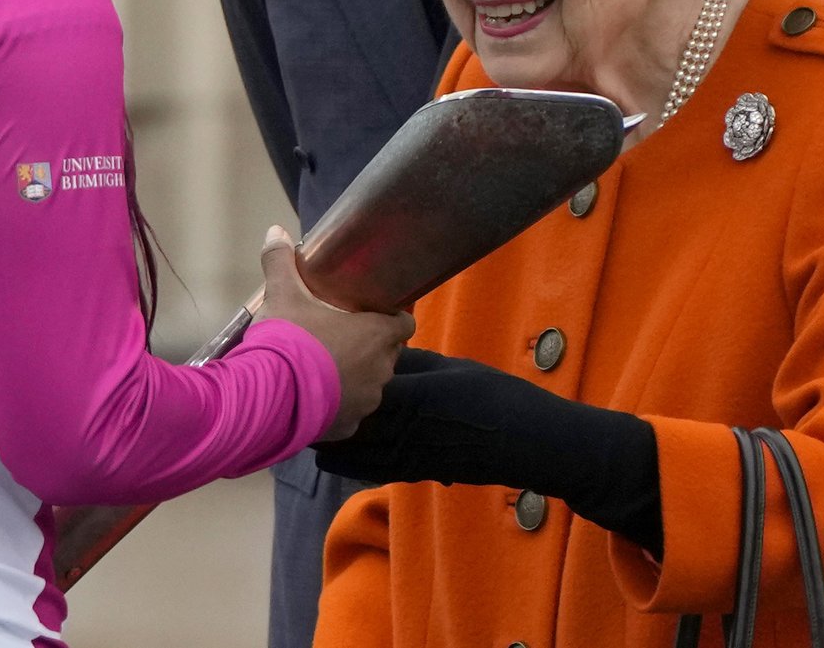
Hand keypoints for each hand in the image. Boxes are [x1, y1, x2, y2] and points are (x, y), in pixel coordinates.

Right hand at [256, 225, 414, 441]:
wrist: (269, 397)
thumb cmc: (289, 339)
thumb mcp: (282, 294)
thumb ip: (281, 262)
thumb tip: (275, 231)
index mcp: (376, 336)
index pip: (404, 324)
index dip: (394, 317)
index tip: (377, 312)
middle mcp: (380, 371)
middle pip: (386, 354)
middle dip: (369, 346)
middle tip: (341, 334)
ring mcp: (366, 402)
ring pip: (368, 385)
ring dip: (353, 375)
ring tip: (324, 366)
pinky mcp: (347, 427)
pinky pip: (349, 412)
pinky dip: (337, 404)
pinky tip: (313, 395)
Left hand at [312, 348, 661, 556]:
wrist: (529, 442)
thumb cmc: (497, 397)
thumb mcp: (454, 368)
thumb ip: (415, 363)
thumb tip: (380, 350)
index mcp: (415, 396)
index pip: (360, 390)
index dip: (331, 383)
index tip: (306, 371)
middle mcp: (408, 430)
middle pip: (352, 426)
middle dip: (324, 415)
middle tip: (295, 402)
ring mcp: (413, 457)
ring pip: (359, 455)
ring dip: (333, 444)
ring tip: (307, 430)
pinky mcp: (421, 473)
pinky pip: (378, 470)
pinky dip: (354, 463)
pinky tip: (337, 457)